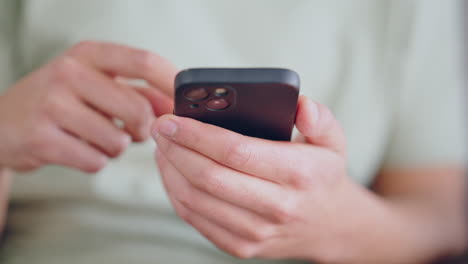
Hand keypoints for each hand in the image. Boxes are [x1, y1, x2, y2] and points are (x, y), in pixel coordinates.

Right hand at [0, 41, 176, 171]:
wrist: (4, 124)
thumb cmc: (61, 102)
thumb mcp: (96, 85)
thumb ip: (138, 92)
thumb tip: (174, 107)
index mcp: (88, 55)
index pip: (144, 61)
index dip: (171, 83)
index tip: (185, 101)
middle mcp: (69, 73)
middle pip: (138, 108)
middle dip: (144, 129)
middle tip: (133, 131)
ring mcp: (52, 105)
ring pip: (118, 140)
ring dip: (116, 148)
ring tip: (98, 138)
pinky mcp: (42, 138)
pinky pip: (95, 161)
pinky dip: (96, 161)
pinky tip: (79, 149)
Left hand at [153, 96, 365, 261]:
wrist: (328, 225)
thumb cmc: (321, 176)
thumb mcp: (333, 141)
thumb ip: (320, 118)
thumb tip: (302, 106)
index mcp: (297, 173)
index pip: (236, 151)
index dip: (197, 134)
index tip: (172, 119)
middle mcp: (276, 207)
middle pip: (208, 177)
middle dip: (175, 148)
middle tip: (159, 128)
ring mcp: (256, 232)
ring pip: (195, 200)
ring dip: (170, 170)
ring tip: (163, 146)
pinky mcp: (240, 246)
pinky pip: (195, 219)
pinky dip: (175, 193)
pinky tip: (172, 171)